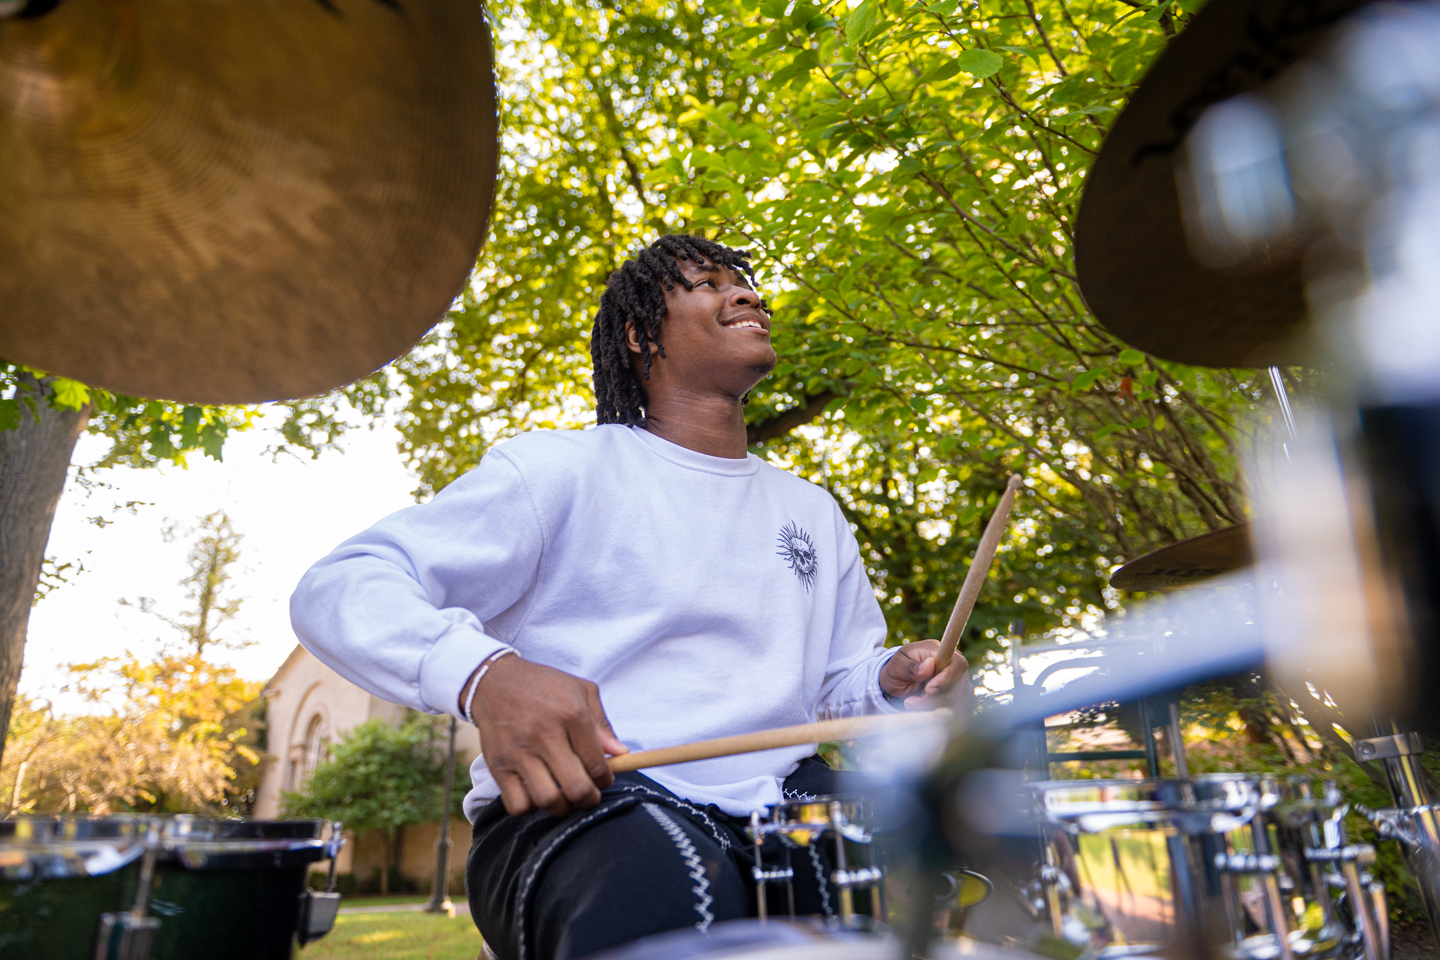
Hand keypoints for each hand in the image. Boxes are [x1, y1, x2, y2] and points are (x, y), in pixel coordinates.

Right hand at [465, 655, 628, 816]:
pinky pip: (517, 805)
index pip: (598, 765)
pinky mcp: (498, 766)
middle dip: (589, 800)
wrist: (494, 681)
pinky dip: (530, 807)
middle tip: (587, 795)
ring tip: (563, 796)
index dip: (605, 780)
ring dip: (561, 807)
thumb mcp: (580, 691)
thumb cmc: (543, 686)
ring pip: (548, 800)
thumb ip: (602, 724)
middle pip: (576, 788)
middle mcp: (545, 735)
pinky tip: (535, 793)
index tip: (602, 780)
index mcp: (572, 714)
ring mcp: (519, 752)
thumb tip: (620, 753)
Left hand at [879, 640, 972, 710]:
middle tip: (911, 701)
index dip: (947, 678)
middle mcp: (951, 662)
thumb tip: (930, 664)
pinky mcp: (956, 693)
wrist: (897, 681)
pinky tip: (919, 706)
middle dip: (935, 698)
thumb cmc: (896, 670)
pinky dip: (934, 709)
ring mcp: (957, 679)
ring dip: (931, 705)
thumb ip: (912, 667)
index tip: (929, 690)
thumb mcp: (896, 667)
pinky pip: (952, 706)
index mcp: (936, 650)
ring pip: (955, 698)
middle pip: (958, 684)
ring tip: (911, 702)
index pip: (956, 663)